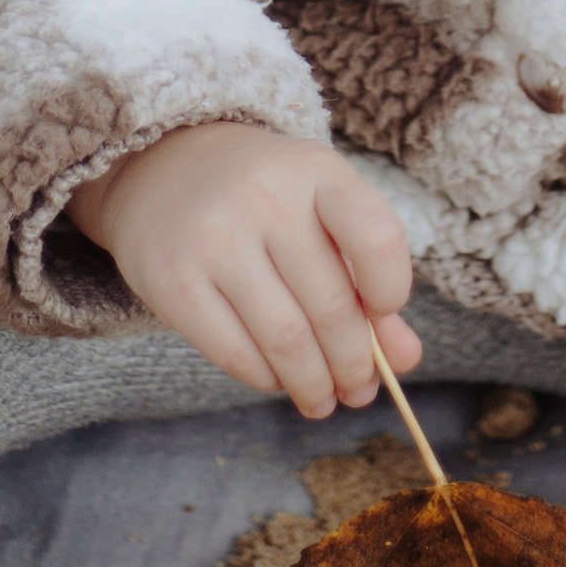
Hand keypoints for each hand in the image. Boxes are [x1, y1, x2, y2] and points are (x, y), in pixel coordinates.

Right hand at [67, 122, 420, 416]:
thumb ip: (368, 278)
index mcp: (314, 170)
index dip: (393, 289)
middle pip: (331, 307)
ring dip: (313, 384)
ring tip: (323, 399)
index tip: (385, 315)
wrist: (160, 166)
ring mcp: (213, 239)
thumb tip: (405, 360)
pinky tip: (276, 379)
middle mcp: (264, 198)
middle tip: (358, 390)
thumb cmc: (263, 196)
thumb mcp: (320, 211)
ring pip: (286, 341)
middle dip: (354, 365)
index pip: (376, 237)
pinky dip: (266, 379)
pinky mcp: (171, 281)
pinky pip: (234, 354)